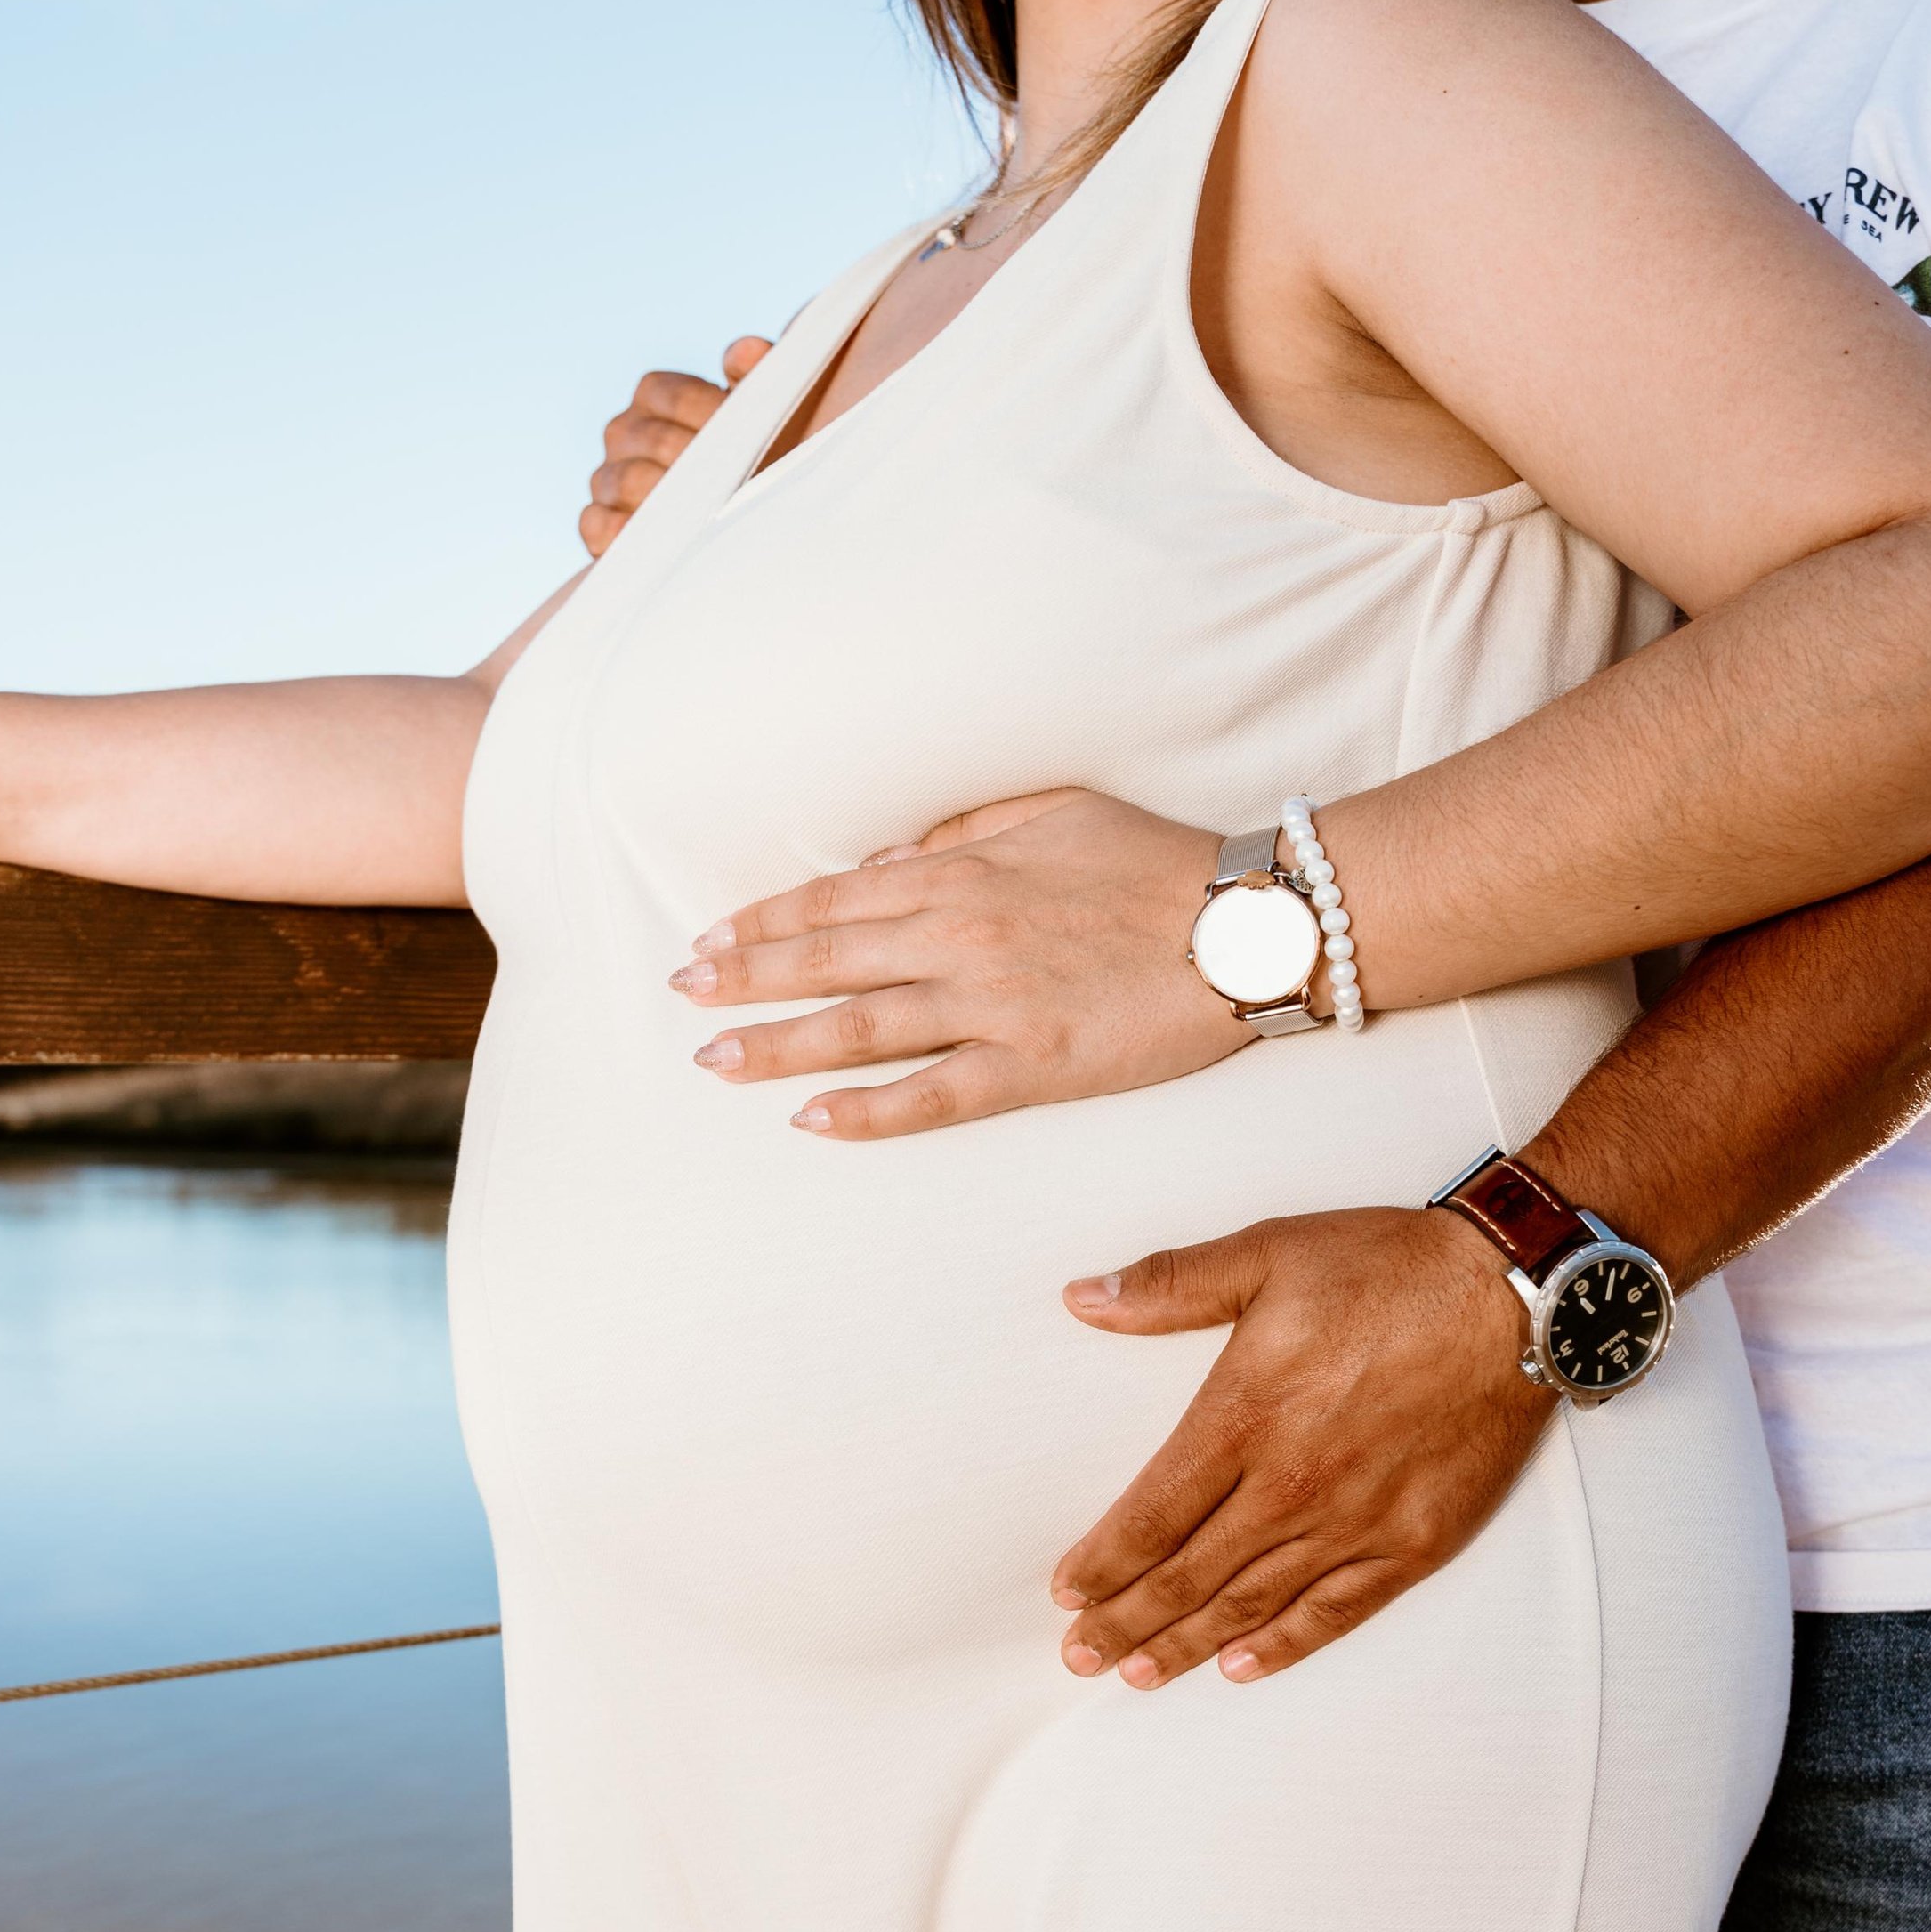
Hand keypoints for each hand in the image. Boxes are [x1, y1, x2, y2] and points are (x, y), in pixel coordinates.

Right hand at [579, 338, 770, 557]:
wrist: (737, 516)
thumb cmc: (754, 456)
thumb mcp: (760, 415)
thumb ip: (756, 377)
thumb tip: (746, 352)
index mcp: (655, 396)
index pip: (673, 395)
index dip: (713, 414)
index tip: (750, 436)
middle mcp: (623, 432)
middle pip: (655, 441)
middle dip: (702, 464)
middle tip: (740, 483)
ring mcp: (606, 479)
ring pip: (628, 482)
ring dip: (673, 502)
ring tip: (711, 514)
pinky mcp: (598, 526)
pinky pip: (599, 527)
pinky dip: (627, 535)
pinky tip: (663, 542)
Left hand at [669, 787, 1245, 1136]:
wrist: (1245, 921)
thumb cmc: (1156, 861)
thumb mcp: (1054, 811)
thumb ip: (965, 833)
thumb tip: (890, 858)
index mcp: (963, 872)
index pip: (838, 897)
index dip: (767, 922)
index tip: (712, 941)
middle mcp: (961, 934)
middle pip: (827, 959)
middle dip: (745, 980)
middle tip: (684, 1000)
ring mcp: (992, 1004)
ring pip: (859, 1026)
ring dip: (778, 1044)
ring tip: (714, 1059)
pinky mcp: (1033, 1066)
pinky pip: (934, 1093)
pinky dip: (868, 1109)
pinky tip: (812, 1120)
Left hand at [1049, 1207, 1555, 1684]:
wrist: (1514, 1294)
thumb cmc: (1390, 1269)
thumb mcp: (1267, 1253)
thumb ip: (1169, 1286)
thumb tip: (1080, 1298)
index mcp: (1245, 1416)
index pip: (1152, 1513)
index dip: (1103, 1562)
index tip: (1066, 1592)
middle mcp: (1292, 1483)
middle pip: (1189, 1574)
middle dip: (1126, 1621)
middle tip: (1081, 1655)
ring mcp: (1355, 1521)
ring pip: (1252, 1603)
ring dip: (1188, 1644)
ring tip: (1138, 1674)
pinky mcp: (1414, 1542)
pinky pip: (1336, 1611)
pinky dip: (1284, 1645)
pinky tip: (1242, 1667)